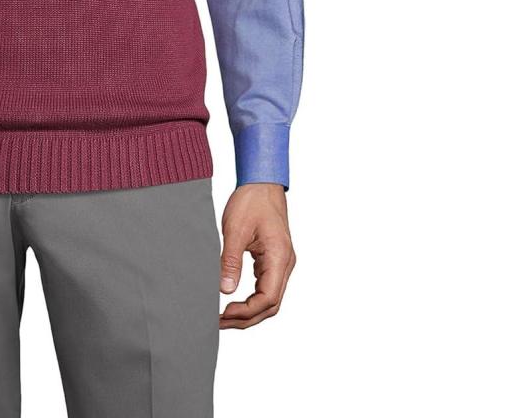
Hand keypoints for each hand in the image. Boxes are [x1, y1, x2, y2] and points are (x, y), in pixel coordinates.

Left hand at [218, 182, 295, 328]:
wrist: (262, 182)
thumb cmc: (251, 200)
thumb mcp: (236, 229)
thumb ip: (231, 260)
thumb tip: (225, 290)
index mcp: (279, 258)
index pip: (268, 298)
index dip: (246, 311)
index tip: (223, 314)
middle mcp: (285, 264)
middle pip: (270, 304)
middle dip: (246, 318)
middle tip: (219, 322)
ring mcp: (281, 263)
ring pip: (269, 298)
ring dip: (249, 310)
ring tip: (224, 316)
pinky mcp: (273, 259)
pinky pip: (266, 286)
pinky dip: (251, 298)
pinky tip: (234, 299)